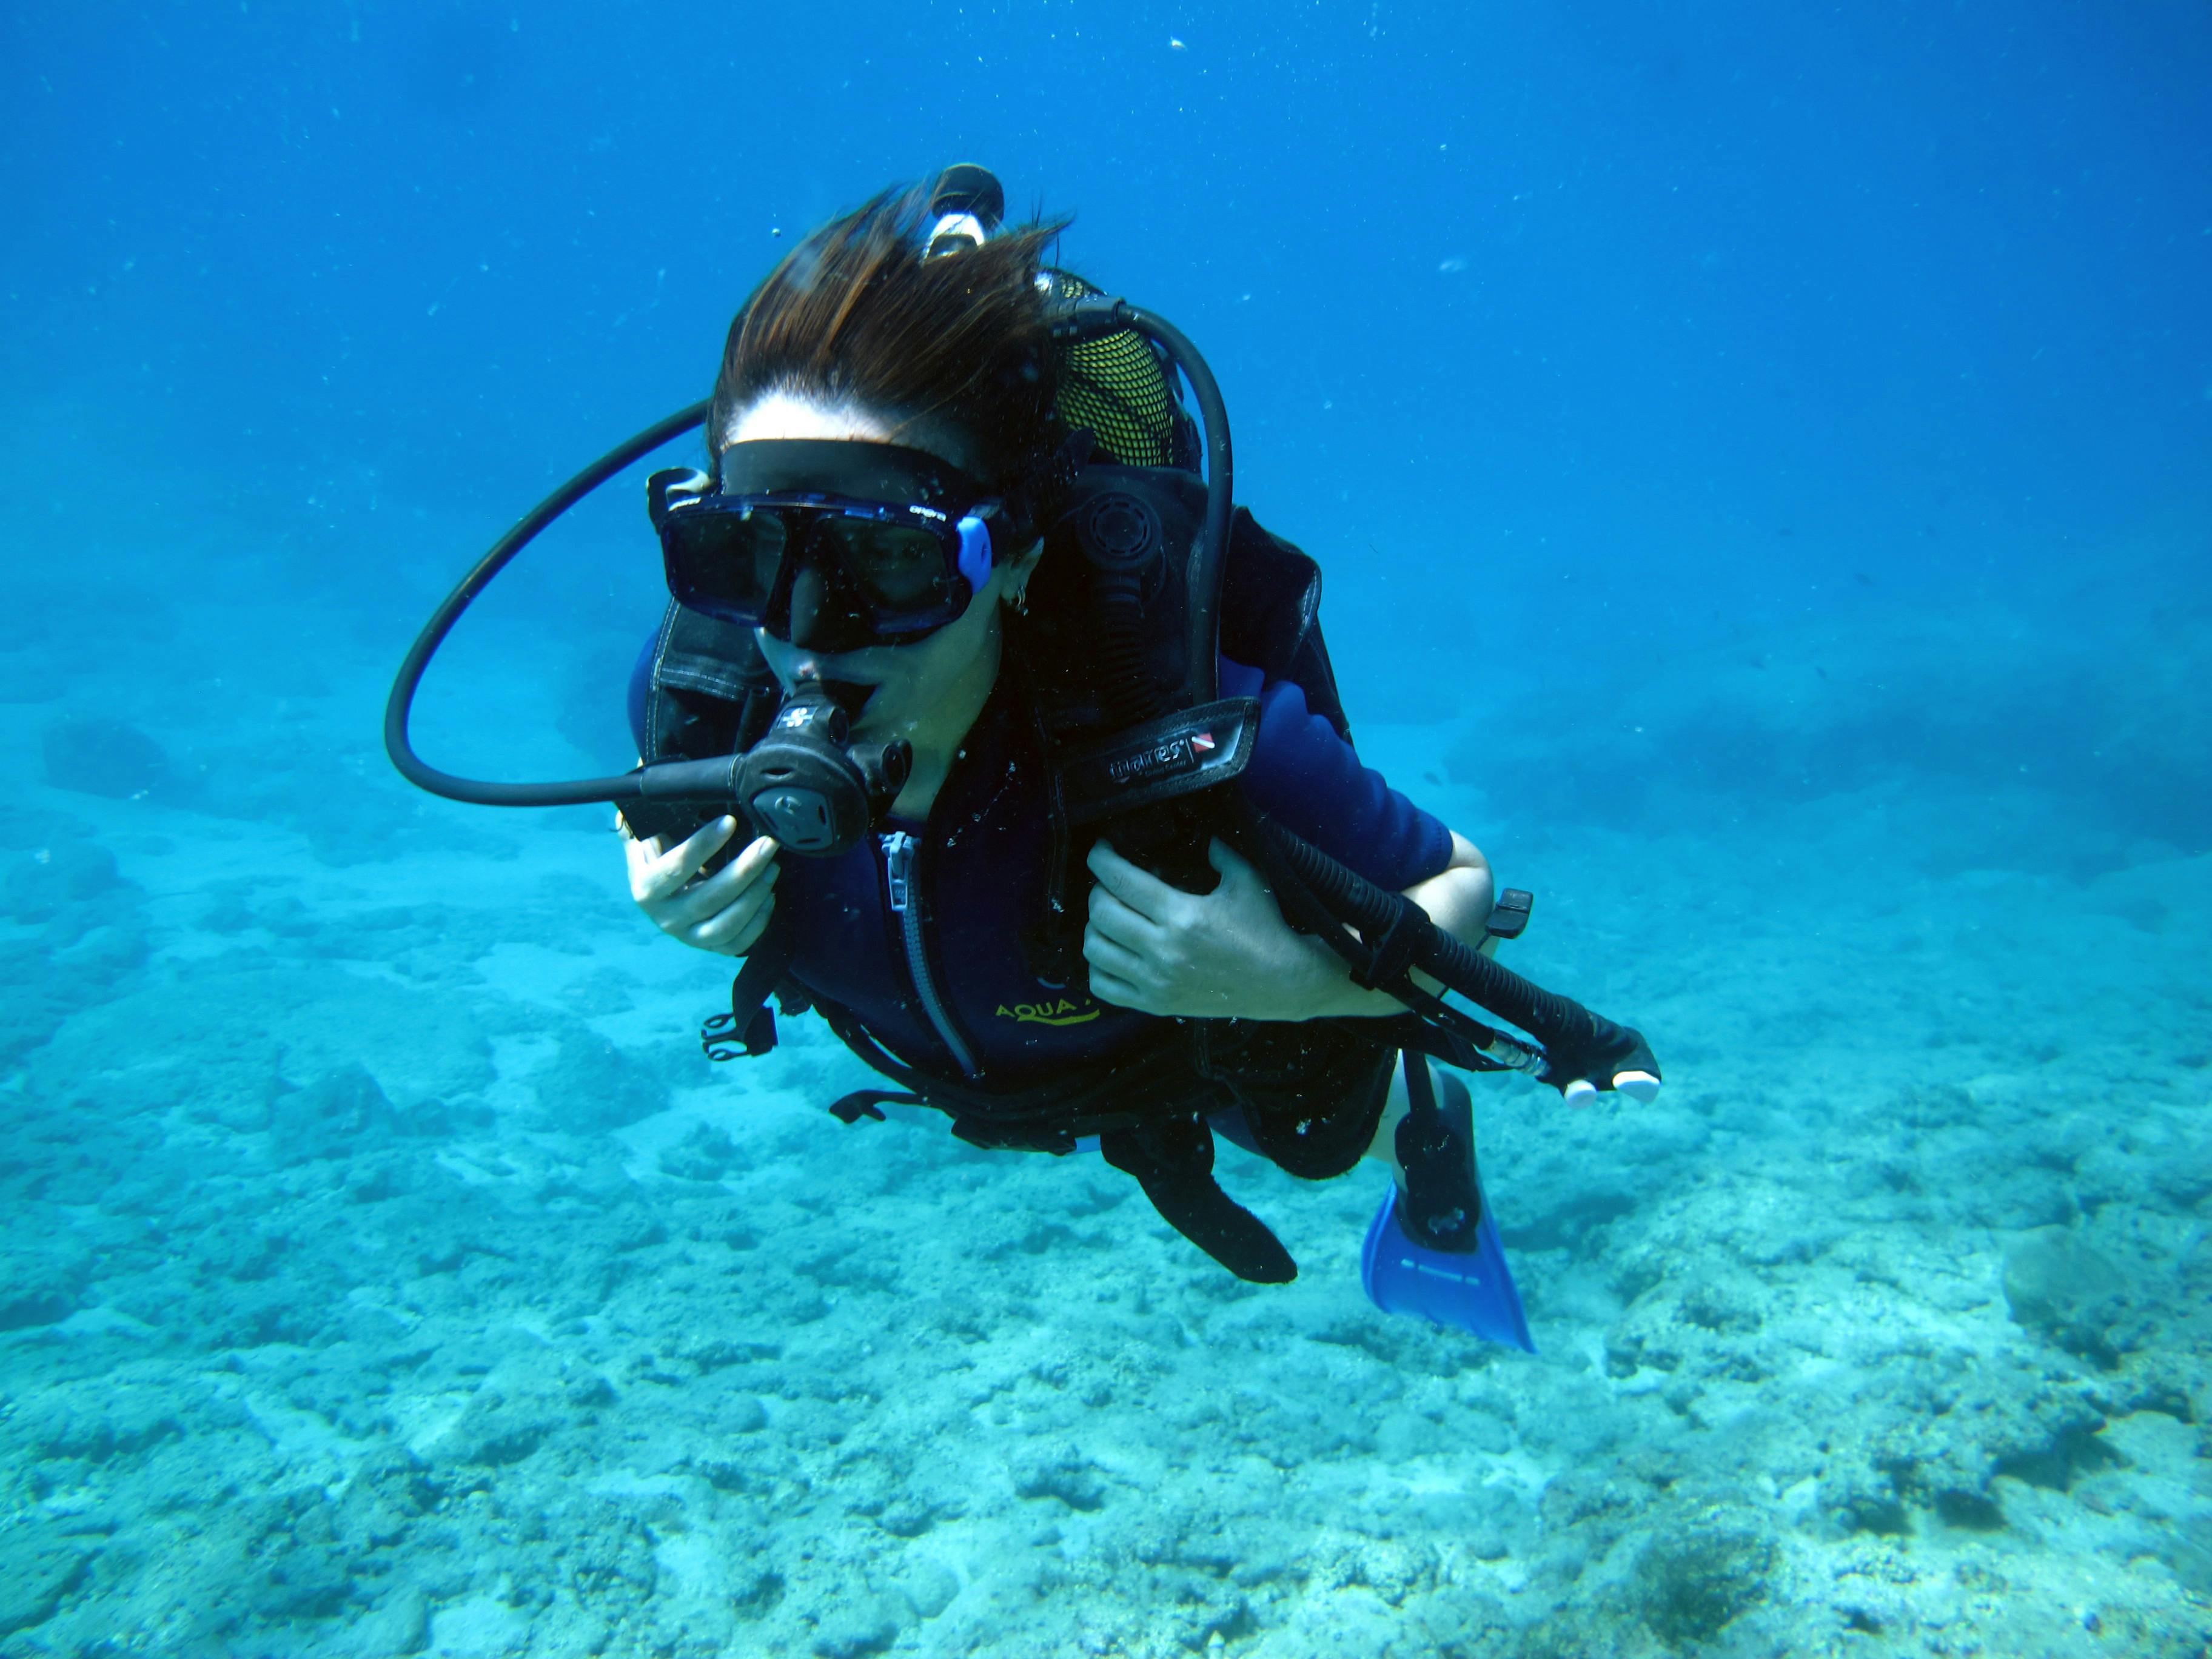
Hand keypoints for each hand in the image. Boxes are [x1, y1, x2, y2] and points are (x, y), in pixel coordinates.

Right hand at [625, 816, 779, 956]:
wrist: (661, 894)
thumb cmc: (659, 857)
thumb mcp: (647, 839)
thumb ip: (645, 822)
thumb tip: (639, 794)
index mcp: (646, 889)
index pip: (675, 867)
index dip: (703, 845)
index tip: (730, 822)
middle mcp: (665, 918)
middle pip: (708, 899)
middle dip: (743, 870)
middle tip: (767, 844)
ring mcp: (688, 937)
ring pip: (725, 925)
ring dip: (754, 895)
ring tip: (772, 867)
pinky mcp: (710, 948)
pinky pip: (737, 944)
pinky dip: (758, 922)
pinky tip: (770, 896)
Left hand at [1084, 837, 1354, 1019]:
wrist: (1284, 984)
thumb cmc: (1266, 931)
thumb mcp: (1248, 880)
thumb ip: (1221, 851)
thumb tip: (1202, 833)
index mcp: (1183, 915)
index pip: (1121, 881)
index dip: (1101, 860)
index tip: (1101, 851)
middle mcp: (1163, 950)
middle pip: (1101, 914)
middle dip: (1097, 891)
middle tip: (1109, 883)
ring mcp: (1157, 981)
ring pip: (1095, 950)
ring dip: (1095, 928)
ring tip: (1111, 917)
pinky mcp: (1157, 1004)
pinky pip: (1104, 987)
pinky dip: (1098, 968)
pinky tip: (1113, 953)